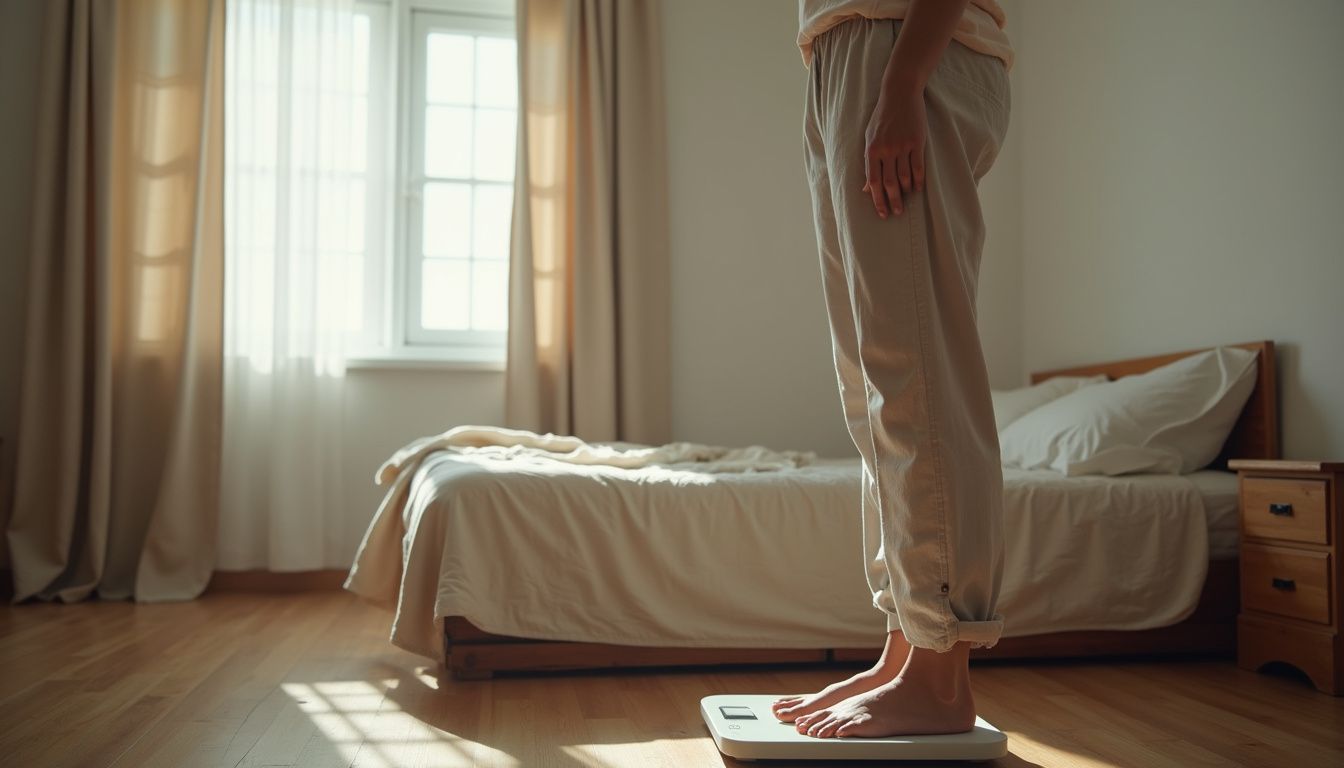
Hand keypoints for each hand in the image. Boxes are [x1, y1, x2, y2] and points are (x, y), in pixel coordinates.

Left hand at [861, 81, 926, 217]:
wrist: (899, 93)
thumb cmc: (882, 117)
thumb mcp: (869, 138)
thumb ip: (868, 162)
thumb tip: (866, 188)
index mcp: (871, 150)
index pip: (873, 182)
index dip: (877, 200)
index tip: (881, 213)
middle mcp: (886, 150)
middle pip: (889, 183)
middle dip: (892, 201)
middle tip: (896, 212)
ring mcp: (902, 146)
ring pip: (904, 177)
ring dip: (905, 192)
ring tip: (906, 200)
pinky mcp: (917, 141)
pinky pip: (918, 166)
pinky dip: (918, 180)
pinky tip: (917, 188)